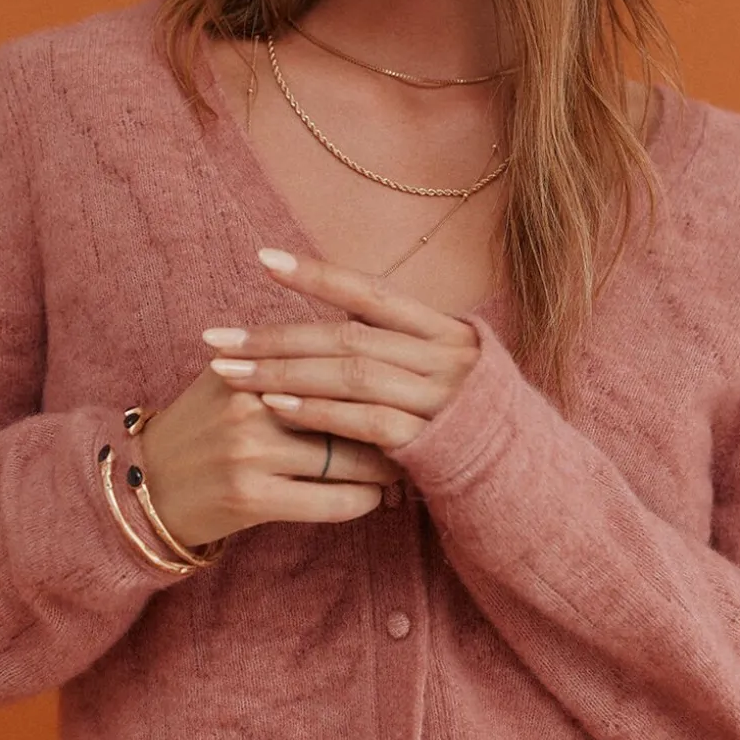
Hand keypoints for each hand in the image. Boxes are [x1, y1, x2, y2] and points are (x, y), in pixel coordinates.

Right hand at [134, 364, 399, 551]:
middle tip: (418, 431)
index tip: (405, 390)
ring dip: (383, 468)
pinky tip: (371, 499)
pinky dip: (361, 501)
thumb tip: (355, 340)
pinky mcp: (250, 498)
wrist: (144, 488)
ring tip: (401, 468)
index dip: (375, 380)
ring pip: (347, 457)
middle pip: (346, 409)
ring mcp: (249, 451)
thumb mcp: (230, 380)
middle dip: (389, 424)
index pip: (331, 364)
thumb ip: (282, 360)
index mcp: (250, 366)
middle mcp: (250, 401)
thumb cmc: (200, 431)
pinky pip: (331, 501)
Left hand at [201, 249, 481, 453]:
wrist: (522, 479)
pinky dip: (319, 412)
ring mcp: (440, 397)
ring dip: (284, 373)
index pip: (372, 292)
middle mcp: (445, 356)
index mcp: (445, 330)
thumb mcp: (442, 372)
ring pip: (351, 374)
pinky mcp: (431, 440)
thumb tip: (339, 316)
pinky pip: (367, 420)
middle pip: (347, 335)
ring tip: (230, 373)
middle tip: (216, 339)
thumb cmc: (470, 424)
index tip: (262, 260)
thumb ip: (399, 346)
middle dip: (276, 336)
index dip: (318, 274)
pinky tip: (276, 408)